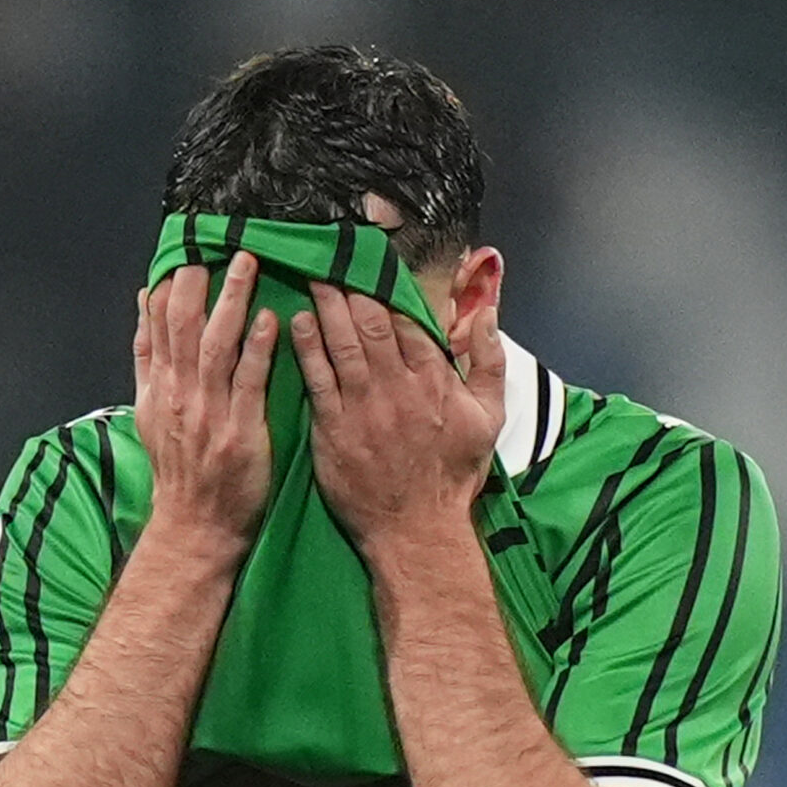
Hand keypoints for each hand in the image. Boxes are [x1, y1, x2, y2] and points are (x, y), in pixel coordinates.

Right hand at [134, 251, 276, 549]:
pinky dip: (257, 350)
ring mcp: (207, 413)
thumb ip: (147, 356)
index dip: (173, 283)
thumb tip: (145, 303)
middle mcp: (178, 395)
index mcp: (159, 387)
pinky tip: (270, 321)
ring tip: (248, 265)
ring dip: (232, 303)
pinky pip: (248, 384)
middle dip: (201, 282)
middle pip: (185, 327)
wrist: (195, 526)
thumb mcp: (149, 410)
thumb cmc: (181, 469)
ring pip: (215, 347)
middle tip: (220, 243)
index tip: (187, 247)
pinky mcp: (239, 433)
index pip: (159, 324)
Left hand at [290, 284, 505, 560]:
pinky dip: (307, 348)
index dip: (388, 287)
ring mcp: (364, 409)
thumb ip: (489, 362)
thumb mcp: (488, 418)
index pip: (409, 320)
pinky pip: (318, 379)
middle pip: (372, 323)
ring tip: (311, 274)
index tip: (372, 261)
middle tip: (331, 255)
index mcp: (435, 382)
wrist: (417, 531)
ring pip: (342, 344)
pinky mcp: (334, 431)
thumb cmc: (452, 477)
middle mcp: (399, 388)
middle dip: (351, 285)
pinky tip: (297, 321)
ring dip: (325, 306)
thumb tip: (486, 314)